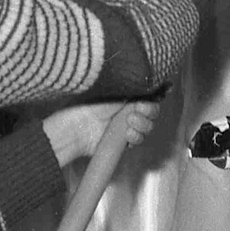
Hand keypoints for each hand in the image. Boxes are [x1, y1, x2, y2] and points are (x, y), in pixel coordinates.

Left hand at [41, 99, 159, 168]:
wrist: (76, 127)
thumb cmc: (89, 105)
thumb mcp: (112, 91)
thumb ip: (130, 89)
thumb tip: (147, 88)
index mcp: (127, 95)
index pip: (149, 96)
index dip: (152, 99)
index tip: (147, 99)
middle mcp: (129, 110)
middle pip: (152, 113)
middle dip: (149, 112)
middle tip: (139, 110)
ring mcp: (127, 127)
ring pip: (148, 127)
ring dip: (143, 125)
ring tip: (129, 122)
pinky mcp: (123, 142)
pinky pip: (138, 140)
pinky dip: (136, 137)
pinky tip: (128, 134)